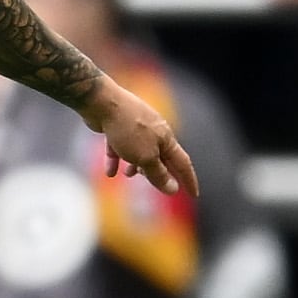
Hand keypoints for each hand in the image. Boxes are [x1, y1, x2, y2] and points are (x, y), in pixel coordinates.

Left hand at [80, 77, 197, 195]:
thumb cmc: (128, 129)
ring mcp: (136, 128)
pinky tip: (110, 173)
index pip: (183, 163)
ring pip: (139, 152)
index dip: (189, 180)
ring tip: (129, 174)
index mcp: (167, 139)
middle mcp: (154, 132)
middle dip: (159, 173)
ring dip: (136, 165)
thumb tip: (173, 189)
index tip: (194, 194)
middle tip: (157, 186)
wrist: (102, 103)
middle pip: (161, 157)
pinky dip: (116, 159)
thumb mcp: (145, 157)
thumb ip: (158, 174)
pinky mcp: (117, 127)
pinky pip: (119, 147)